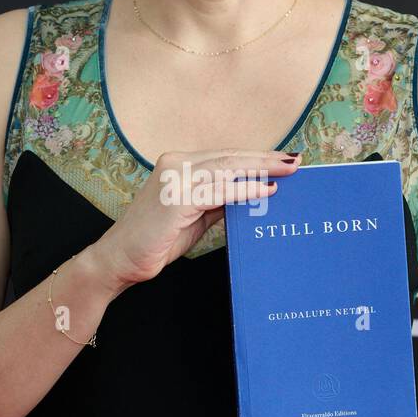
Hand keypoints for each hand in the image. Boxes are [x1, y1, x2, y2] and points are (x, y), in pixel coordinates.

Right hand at [92, 147, 302, 290]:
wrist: (121, 260)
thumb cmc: (156, 240)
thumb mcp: (195, 215)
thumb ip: (218, 201)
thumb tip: (251, 192)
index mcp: (178, 163)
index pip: (225, 156)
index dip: (255, 157)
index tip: (283, 159)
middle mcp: (175, 164)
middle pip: (230, 157)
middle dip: (265, 159)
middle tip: (296, 160)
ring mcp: (175, 179)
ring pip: (227, 168)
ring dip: (261, 170)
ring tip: (288, 171)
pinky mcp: (176, 198)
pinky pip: (219, 192)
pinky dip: (245, 191)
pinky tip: (267, 192)